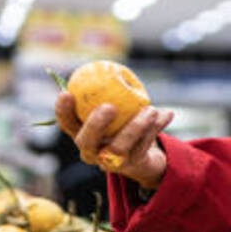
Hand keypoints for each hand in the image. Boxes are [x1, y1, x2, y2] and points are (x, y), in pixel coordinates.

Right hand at [54, 92, 170, 188]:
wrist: (144, 157)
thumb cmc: (123, 125)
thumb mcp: (116, 110)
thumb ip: (108, 93)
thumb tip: (106, 66)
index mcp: (83, 135)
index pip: (67, 124)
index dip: (63, 111)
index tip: (67, 93)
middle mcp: (93, 152)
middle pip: (87, 141)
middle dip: (95, 125)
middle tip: (109, 107)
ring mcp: (112, 162)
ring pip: (120, 147)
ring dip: (136, 127)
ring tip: (149, 109)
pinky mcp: (133, 165)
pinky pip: (144, 145)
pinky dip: (157, 127)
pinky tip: (167, 114)